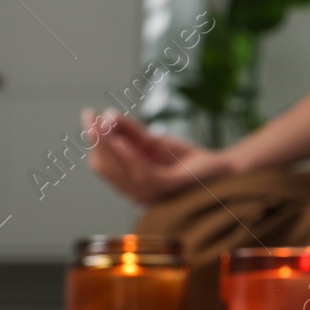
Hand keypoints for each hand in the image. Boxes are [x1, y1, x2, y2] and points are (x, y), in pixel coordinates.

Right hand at [82, 108, 235, 204]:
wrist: (220, 168)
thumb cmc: (185, 159)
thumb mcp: (153, 141)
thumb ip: (130, 131)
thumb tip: (107, 116)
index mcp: (129, 182)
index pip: (103, 164)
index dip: (94, 140)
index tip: (89, 116)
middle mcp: (135, 193)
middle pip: (106, 167)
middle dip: (96, 140)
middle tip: (89, 115)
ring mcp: (150, 194)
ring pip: (119, 171)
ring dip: (108, 145)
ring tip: (101, 123)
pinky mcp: (168, 188)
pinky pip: (142, 174)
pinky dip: (129, 158)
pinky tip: (121, 142)